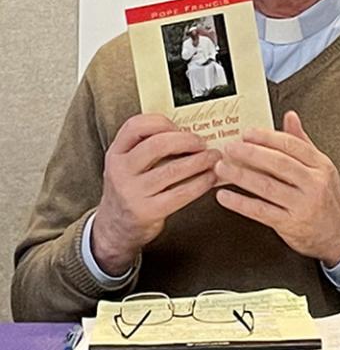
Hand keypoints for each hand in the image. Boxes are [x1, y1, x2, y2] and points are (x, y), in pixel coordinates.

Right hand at [92, 114, 219, 275]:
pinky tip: (210, 178)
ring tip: (213, 157)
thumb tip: (187, 131)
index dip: (161, 122)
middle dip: (186, 140)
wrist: (115, 227)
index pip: (136, 126)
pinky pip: (180, 193)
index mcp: (116, 153)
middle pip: (157, 145)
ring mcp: (133, 192)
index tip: (180, 126)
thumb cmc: (129, 188)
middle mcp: (121, 170)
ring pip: (172, 170)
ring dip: (199, 161)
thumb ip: (146, 146)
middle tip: (202, 142)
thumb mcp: (127, 163)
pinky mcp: (148, 211)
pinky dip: (200, 183)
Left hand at [214, 111, 339, 266]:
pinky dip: (240, 203)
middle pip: (279, 163)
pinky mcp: (291, 225)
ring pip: (267, 186)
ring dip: (241, 176)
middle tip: (230, 148)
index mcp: (320, 165)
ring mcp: (302, 205)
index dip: (267, 137)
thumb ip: (302, 141)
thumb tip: (289, 116)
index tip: (247, 133)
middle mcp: (313, 183)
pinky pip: (261, 211)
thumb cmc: (327, 197)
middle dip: (251, 154)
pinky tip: (225, 196)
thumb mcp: (321, 166)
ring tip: (222, 168)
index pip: (291, 145)